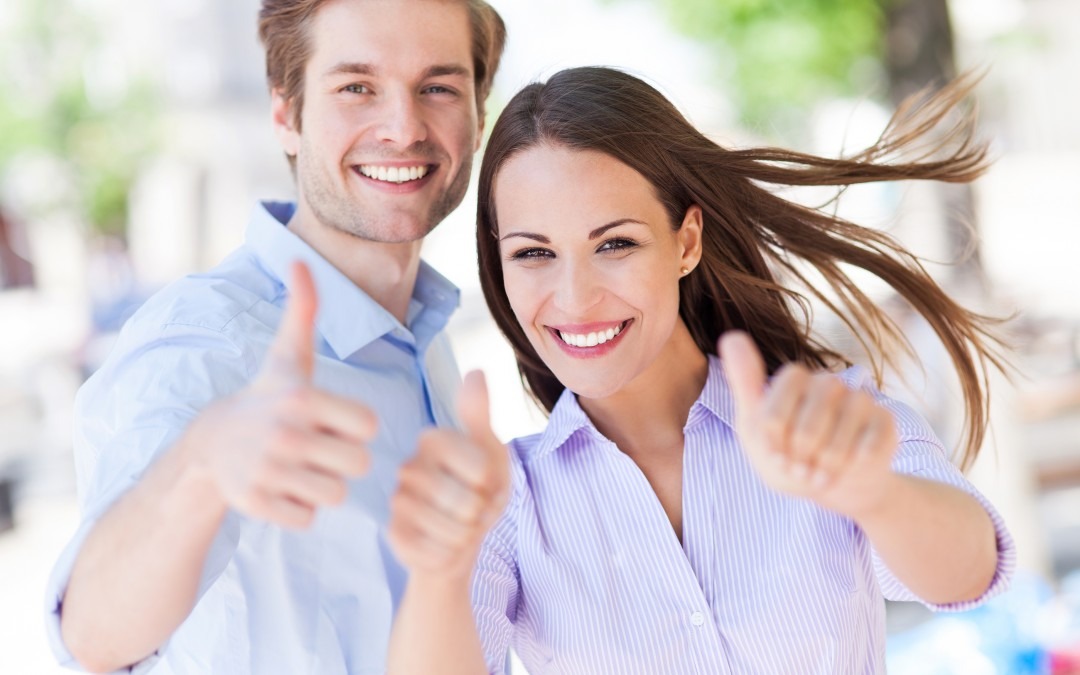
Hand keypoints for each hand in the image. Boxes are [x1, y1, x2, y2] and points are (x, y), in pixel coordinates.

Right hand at [185, 261, 376, 527]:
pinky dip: (298, 509)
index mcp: (302, 398)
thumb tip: (299, 258)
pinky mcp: (254, 505)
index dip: (355, 426)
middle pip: (358, 466)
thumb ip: (304, 310)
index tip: (330, 419)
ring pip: (335, 496)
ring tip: (299, 467)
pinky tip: (281, 488)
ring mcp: (267, 472)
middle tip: (315, 448)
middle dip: (342, 460)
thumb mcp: (288, 356)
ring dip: (322, 486)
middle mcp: (284, 435)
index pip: (370, 428)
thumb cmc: (267, 398)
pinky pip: (307, 519)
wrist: (209, 445)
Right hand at [388, 371, 509, 579]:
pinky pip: (438, 553)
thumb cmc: (478, 490)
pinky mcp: (394, 535)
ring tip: (460, 527)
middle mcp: (409, 466)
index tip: (484, 483)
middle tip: (473, 510)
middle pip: (466, 502)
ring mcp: (398, 502)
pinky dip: (451, 555)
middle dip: (481, 515)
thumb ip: (480, 415)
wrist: (456, 539)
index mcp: (433, 439)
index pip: (480, 469)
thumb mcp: (489, 451)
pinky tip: (443, 545)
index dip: (493, 485)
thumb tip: (475, 372)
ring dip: (468, 537)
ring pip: (453, 531)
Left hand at [719, 330, 899, 518]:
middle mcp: (828, 382)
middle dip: (798, 460)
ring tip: (818, 474)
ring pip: (837, 444)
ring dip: (823, 469)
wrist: (830, 483)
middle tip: (799, 469)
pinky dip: (851, 469)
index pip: (773, 415)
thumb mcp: (753, 425)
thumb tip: (731, 335)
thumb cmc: (785, 453)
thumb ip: (744, 383)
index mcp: (794, 379)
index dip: (772, 443)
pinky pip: (866, 450)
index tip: (773, 453)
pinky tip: (846, 470)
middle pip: (805, 431)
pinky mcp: (884, 420)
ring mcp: (859, 400)